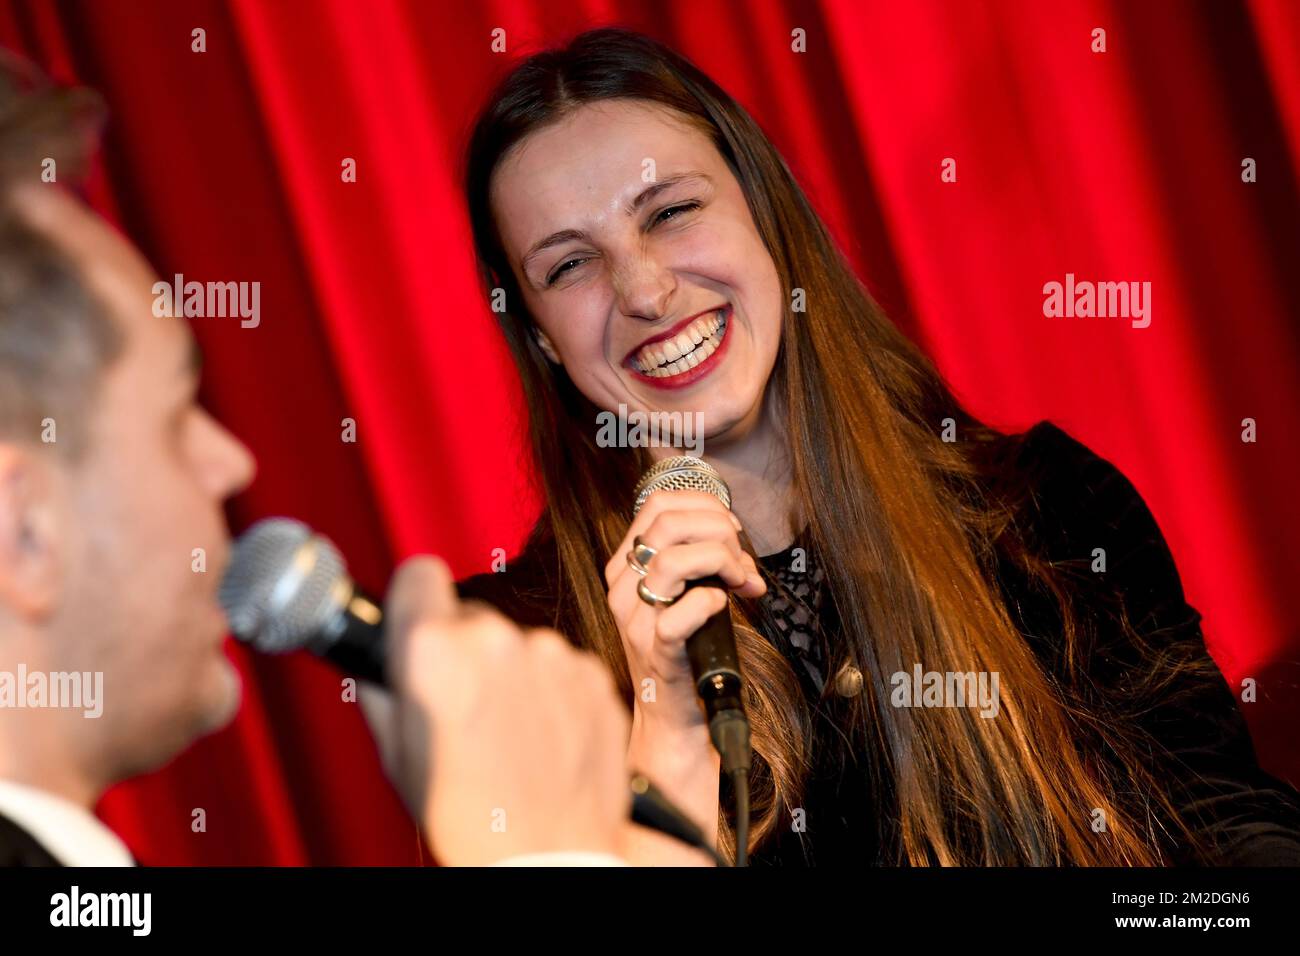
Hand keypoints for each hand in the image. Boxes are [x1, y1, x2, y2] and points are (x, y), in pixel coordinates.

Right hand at [384, 556, 630, 865]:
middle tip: (462, 708)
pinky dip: (551, 692)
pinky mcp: (594, 674)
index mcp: (436, 651)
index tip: (418, 620)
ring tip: (508, 735)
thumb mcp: (397, 756)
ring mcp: (552, 655)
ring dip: (511, 673)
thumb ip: (383, 690)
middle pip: (471, 617)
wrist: (548, 857)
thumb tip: (376, 657)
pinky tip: (543, 737)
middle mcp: (497, 639)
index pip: (418, 574)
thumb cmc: (469, 820)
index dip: (415, 600)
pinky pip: (561, 667)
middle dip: (462, 651)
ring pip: (518, 644)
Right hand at [605, 489, 764, 737]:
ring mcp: (636, 619)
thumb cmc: (684, 647)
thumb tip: (743, 553)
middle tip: (740, 560)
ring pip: (673, 561)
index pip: (658, 504)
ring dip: (721, 561)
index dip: (704, 505)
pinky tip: (723, 606)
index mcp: (626, 565)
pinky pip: (680, 613)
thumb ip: (705, 562)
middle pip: (668, 524)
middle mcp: (623, 587)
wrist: (671, 712)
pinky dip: (711, 601)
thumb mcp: (684, 593)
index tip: (732, 528)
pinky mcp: (657, 650)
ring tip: (740, 581)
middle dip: (719, 531)